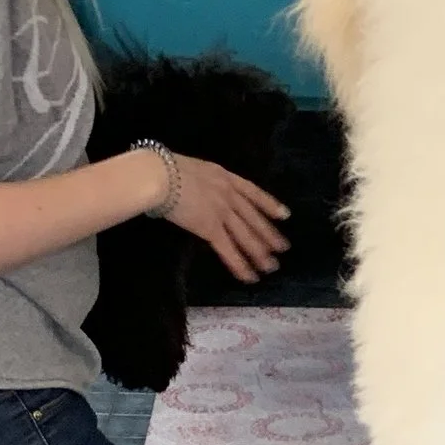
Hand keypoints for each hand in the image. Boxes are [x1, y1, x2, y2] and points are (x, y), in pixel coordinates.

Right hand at [159, 155, 289, 283]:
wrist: (159, 175)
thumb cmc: (163, 168)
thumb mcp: (192, 168)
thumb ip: (201, 181)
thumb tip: (198, 192)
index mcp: (224, 176)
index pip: (253, 192)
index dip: (270, 205)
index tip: (284, 215)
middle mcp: (228, 194)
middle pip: (254, 218)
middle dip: (270, 234)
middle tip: (284, 248)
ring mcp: (222, 211)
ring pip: (246, 236)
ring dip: (260, 253)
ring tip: (272, 267)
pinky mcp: (210, 228)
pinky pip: (229, 250)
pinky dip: (240, 265)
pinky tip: (250, 276)